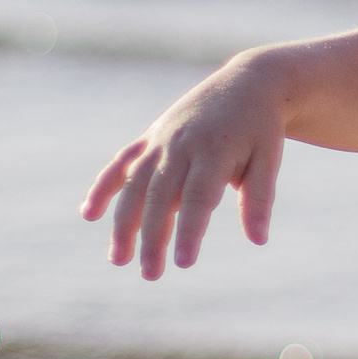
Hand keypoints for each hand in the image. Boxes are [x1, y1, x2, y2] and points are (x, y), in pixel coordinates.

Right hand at [83, 54, 291, 277]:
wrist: (248, 83)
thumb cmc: (261, 129)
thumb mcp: (268, 160)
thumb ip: (259, 198)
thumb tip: (259, 240)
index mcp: (215, 150)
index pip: (199, 197)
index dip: (189, 230)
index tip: (183, 263)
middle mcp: (182, 144)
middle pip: (161, 197)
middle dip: (152, 237)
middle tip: (151, 275)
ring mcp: (162, 139)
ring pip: (135, 184)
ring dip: (123, 222)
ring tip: (118, 259)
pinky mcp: (151, 136)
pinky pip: (122, 163)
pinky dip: (103, 186)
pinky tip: (89, 214)